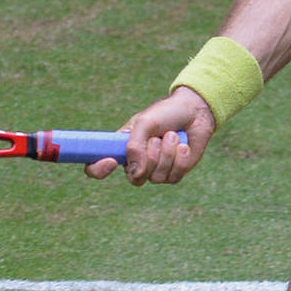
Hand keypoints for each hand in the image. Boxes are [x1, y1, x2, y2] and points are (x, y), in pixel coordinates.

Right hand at [84, 87, 217, 183]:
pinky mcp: (174, 173)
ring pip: (156, 177)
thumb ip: (135, 146)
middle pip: (134, 179)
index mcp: (121, 149)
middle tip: (157, 137)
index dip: (98, 170)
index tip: (111, 162)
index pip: (96, 168)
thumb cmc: (164, 113)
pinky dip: (180, 159)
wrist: (194, 111)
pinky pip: (173, 177)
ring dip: (167, 154)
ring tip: (172, 135)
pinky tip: (183, 145)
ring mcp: (155, 170)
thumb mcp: (144, 123)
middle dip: (149, 157)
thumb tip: (135, 173)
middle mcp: (136, 163)